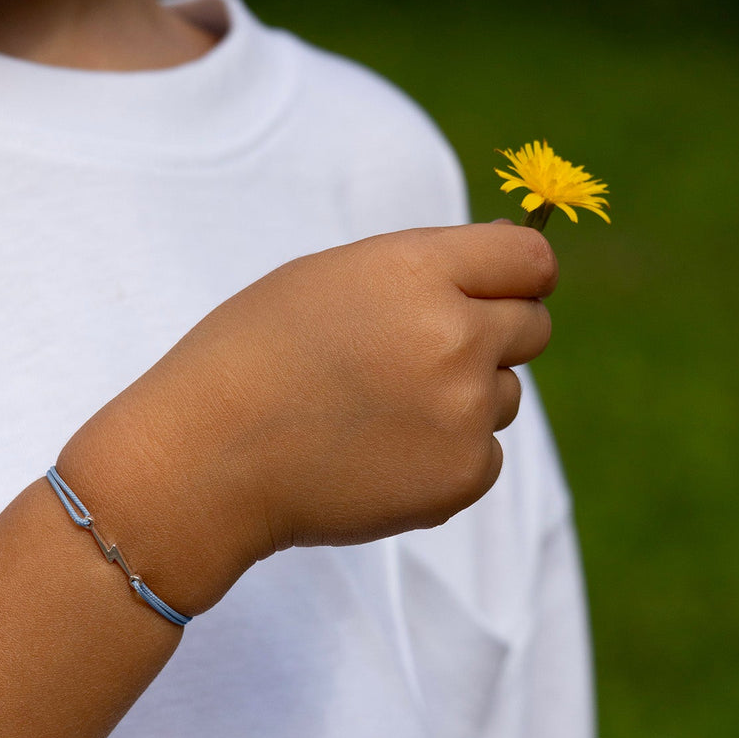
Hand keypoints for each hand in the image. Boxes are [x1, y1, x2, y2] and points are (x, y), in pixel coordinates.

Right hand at [59, 223, 556, 613]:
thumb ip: (425, 269)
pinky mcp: (461, 477)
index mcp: (418, 271)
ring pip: (504, 396)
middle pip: (532, 327)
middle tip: (420, 360)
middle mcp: (455, 337)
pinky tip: (381, 457)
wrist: (206, 461)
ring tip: (379, 413)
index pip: (530, 260)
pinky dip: (448, 458)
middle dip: (492, 335)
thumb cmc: (254, 357)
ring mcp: (464, 412)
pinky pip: (485, 456)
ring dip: (464, 400)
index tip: (502, 292)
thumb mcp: (331, 278)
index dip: (518, 275)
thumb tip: (521, 265)